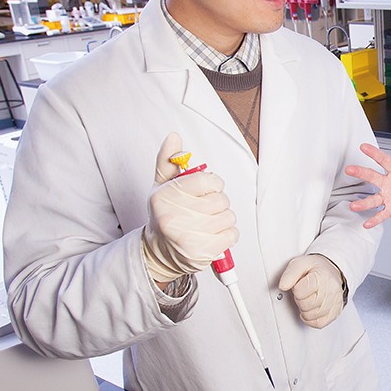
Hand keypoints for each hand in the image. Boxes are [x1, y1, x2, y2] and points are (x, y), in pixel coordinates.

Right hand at [141, 132, 238, 285]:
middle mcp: (173, 217)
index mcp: (164, 196)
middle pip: (221, 200)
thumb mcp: (162, 187)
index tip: (206, 190)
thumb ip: (169, 161)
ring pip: (229, 217)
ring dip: (223, 219)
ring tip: (207, 223)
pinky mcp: (201, 253)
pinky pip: (232, 235)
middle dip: (217, 203)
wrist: (159, 252)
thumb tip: (174, 138)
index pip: (207, 180)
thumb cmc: (165, 216)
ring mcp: (187, 237)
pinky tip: (212, 235)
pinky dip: (227, 235)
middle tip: (204, 209)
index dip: (212, 184)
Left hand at [278, 254, 344, 327]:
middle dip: (300, 300)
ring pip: (312, 316)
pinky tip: (310, 311)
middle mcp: (331, 290)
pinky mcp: (336, 312)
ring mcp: (335, 302)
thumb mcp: (300, 264)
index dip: (296, 289)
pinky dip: (311, 320)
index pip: (300, 292)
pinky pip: (319, 323)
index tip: (300, 285)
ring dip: (305, 310)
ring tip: (308, 300)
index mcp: (322, 277)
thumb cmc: (315, 269)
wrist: (331, 271)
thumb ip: (290, 274)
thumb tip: (283, 286)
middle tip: (303, 293)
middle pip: (305, 305)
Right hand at [346, 143, 390, 229]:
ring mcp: (388, 197)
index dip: (374, 153)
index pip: (384, 160)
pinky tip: (367, 223)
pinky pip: (381, 214)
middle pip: (373, 177)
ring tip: (354, 206)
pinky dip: (374, 219)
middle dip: (361, 173)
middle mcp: (389, 183)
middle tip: (349, 169)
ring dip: (363, 203)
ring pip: (373, 198)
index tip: (363, 146)